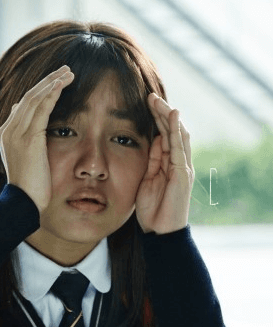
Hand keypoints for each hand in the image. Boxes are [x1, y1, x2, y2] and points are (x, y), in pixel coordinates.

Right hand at [0, 65, 73, 211]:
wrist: (23, 203)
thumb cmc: (31, 186)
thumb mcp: (27, 158)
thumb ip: (26, 136)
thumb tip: (22, 113)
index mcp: (7, 133)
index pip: (25, 104)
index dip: (41, 90)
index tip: (58, 81)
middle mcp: (8, 130)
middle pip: (29, 96)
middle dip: (48, 81)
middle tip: (66, 70)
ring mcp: (15, 133)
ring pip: (34, 98)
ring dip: (52, 82)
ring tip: (68, 72)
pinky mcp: (28, 138)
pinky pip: (40, 108)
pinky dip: (52, 93)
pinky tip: (63, 84)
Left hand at [135, 93, 193, 233]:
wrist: (160, 231)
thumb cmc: (152, 209)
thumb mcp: (146, 179)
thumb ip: (151, 160)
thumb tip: (154, 139)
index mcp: (169, 163)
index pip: (164, 134)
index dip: (156, 119)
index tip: (144, 103)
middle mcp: (178, 162)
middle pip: (172, 130)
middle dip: (161, 112)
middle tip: (149, 95)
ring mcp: (183, 166)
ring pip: (177, 134)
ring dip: (168, 116)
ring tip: (158, 100)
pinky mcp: (183, 173)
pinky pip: (179, 147)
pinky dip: (176, 130)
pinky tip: (173, 115)